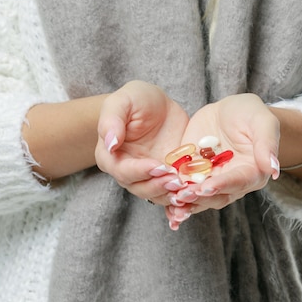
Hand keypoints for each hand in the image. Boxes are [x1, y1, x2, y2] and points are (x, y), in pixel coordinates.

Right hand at [95, 81, 188, 203]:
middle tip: (176, 180)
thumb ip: (112, 119)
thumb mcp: (123, 100)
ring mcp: (149, 178)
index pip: (122, 171)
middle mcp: (128, 172)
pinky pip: (172, 195)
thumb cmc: (136, 99)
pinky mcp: (168, 179)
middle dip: (159, 186)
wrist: (159, 106)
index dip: (140, 171)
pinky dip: (181, 202)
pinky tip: (192, 202)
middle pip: (140, 188)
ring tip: (187, 189)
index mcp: (111, 156)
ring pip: (157, 195)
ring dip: (171, 196)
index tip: (158, 166)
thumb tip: (110, 143)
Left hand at [165, 94, 280, 226]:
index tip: (207, 187)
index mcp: (252, 172)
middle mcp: (230, 182)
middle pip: (215, 195)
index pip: (237, 181)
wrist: (229, 111)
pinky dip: (171, 195)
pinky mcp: (192, 174)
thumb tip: (274, 169)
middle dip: (198, 196)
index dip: (222, 185)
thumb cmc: (250, 114)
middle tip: (182, 195)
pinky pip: (182, 188)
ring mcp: (210, 180)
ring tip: (170, 200)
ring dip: (184, 201)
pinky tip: (159, 196)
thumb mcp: (261, 121)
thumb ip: (267, 144)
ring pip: (197, 196)